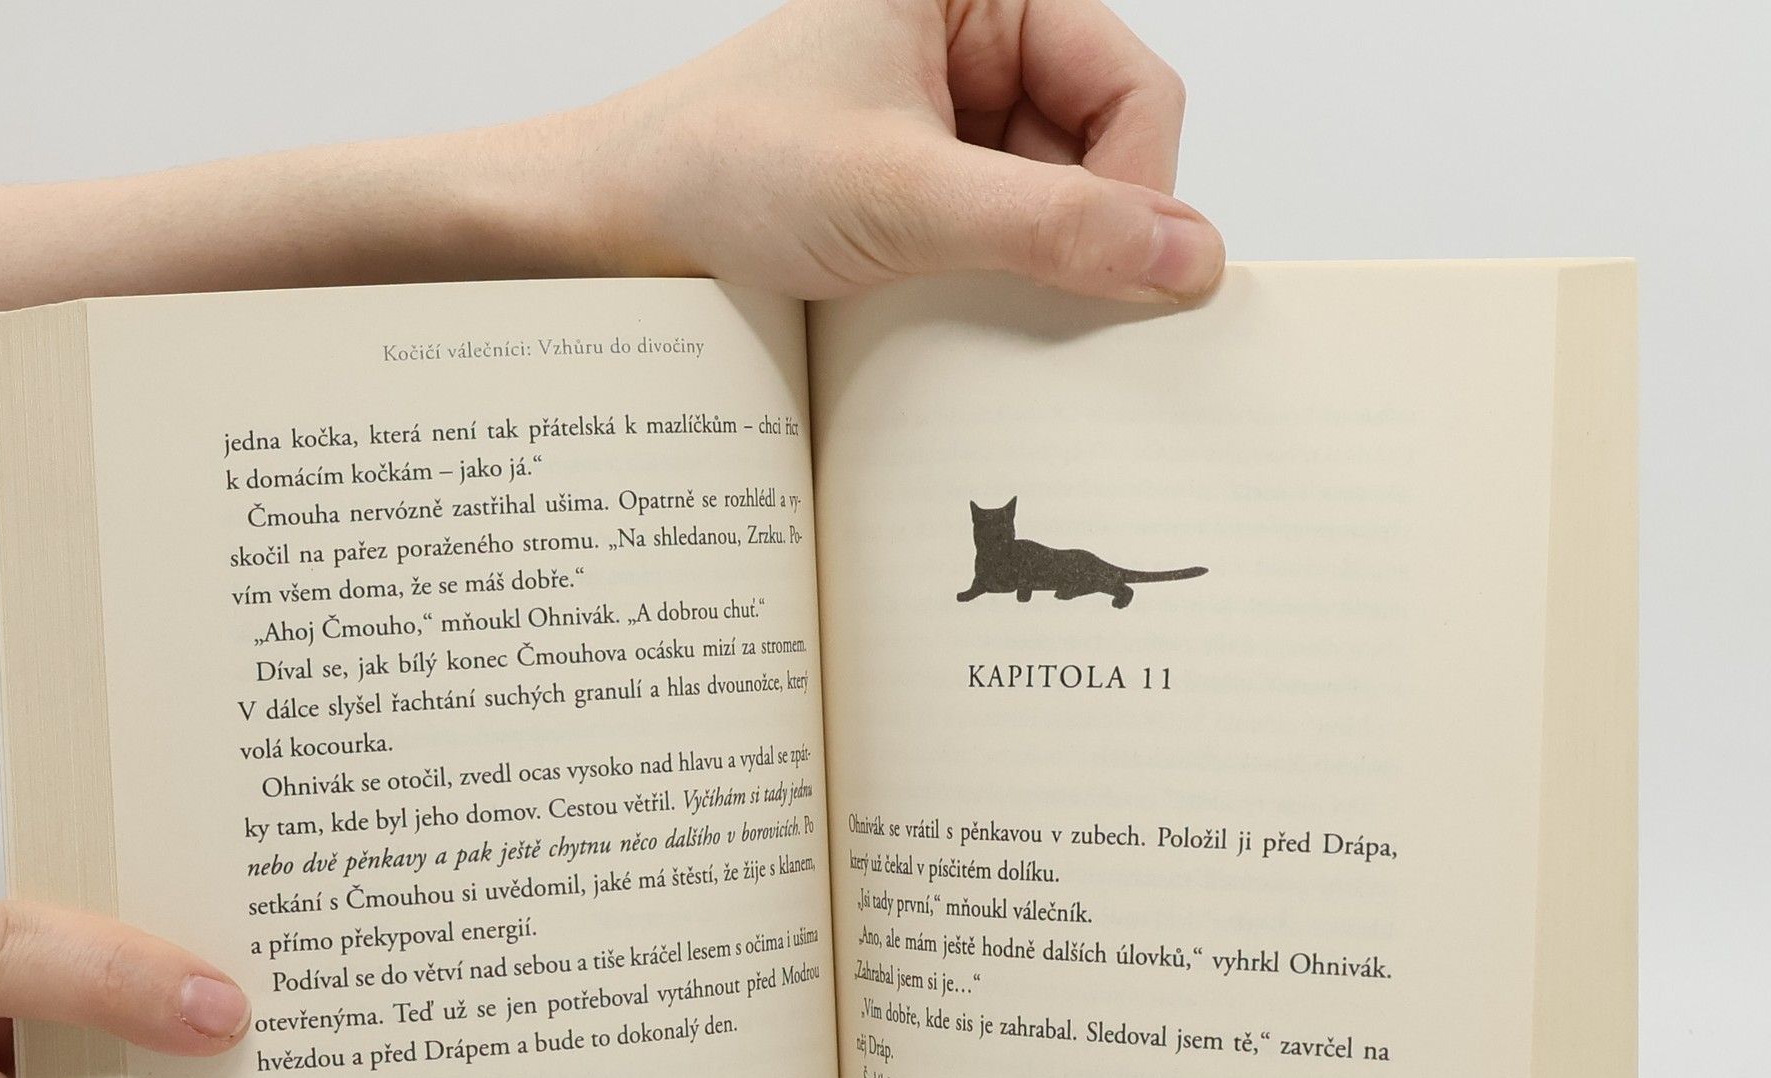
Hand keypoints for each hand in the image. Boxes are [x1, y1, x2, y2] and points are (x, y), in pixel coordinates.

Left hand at [566, 0, 1221, 301]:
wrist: (616, 229)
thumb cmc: (723, 170)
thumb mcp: (902, 197)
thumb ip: (1050, 225)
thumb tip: (1188, 256)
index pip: (1132, 89)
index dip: (1137, 189)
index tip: (1115, 276)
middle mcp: (975, 43)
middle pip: (1107, 150)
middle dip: (1081, 232)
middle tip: (1026, 298)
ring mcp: (953, 119)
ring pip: (1061, 205)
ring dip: (1033, 269)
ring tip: (957, 296)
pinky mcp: (928, 187)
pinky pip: (1008, 240)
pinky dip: (996, 286)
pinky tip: (947, 306)